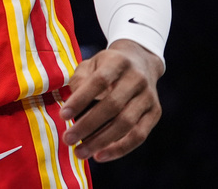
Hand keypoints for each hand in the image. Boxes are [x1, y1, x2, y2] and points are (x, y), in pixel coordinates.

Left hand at [60, 39, 163, 161]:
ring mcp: (148, 96)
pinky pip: (139, 135)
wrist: (140, 61)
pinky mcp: (155, 112)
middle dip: (88, 125)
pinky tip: (100, 156)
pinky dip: (119, 148)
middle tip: (67, 139)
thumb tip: (72, 107)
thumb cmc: (106, 66)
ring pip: (126, 124)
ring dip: (101, 141)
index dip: (81, 100)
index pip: (99, 82)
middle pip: (113, 106)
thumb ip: (80, 80)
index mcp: (118, 61)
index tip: (63, 116)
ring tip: (80, 152)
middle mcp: (137, 78)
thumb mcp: (90, 64)